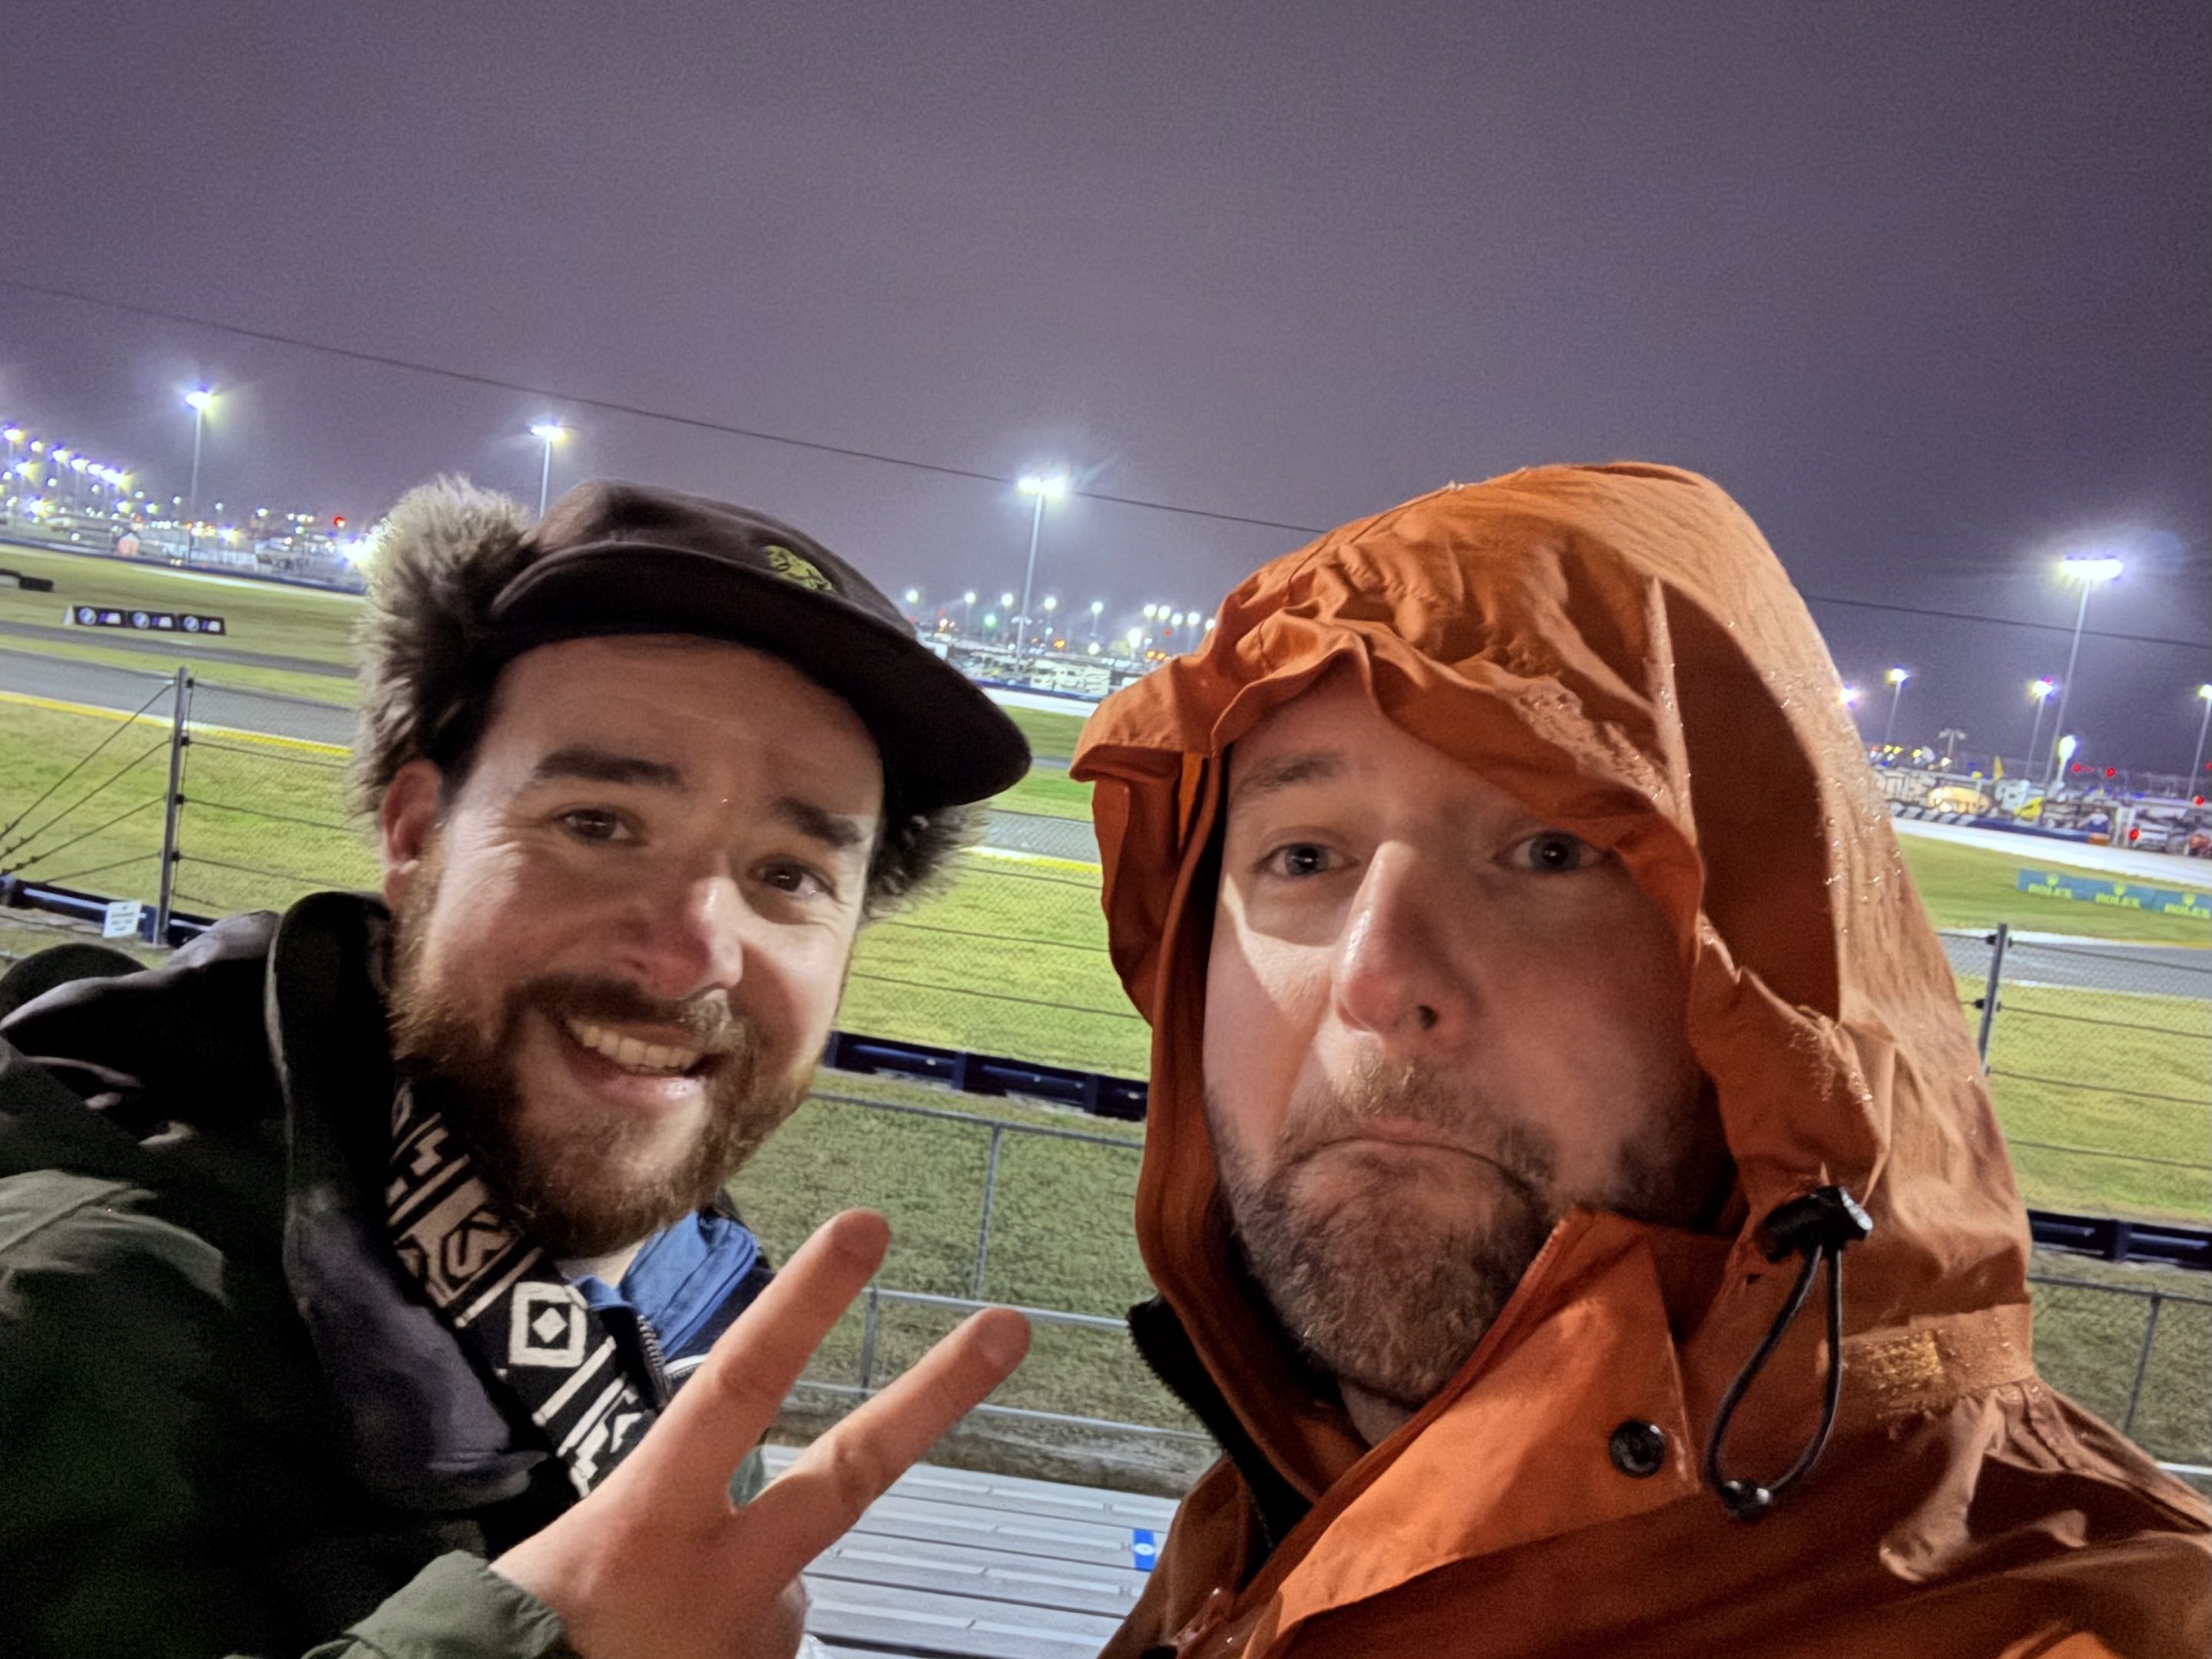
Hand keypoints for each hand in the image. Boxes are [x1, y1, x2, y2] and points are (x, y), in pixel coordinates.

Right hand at [493, 1209, 1030, 1658]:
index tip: (866, 1227)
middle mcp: (720, 1580)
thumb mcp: (572, 1555)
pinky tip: (668, 1657)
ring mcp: (753, 1641)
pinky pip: (761, 1643)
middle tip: (1011, 1327)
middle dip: (935, 1395)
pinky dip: (727, 1644)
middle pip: (851, 1471)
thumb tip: (741, 1519)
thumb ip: (662, 1517)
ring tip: (647, 1633)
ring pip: (785, 1583)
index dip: (803, 1305)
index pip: (738, 1387)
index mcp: (647, 1523)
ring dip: (741, 1592)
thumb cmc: (518, 1642)